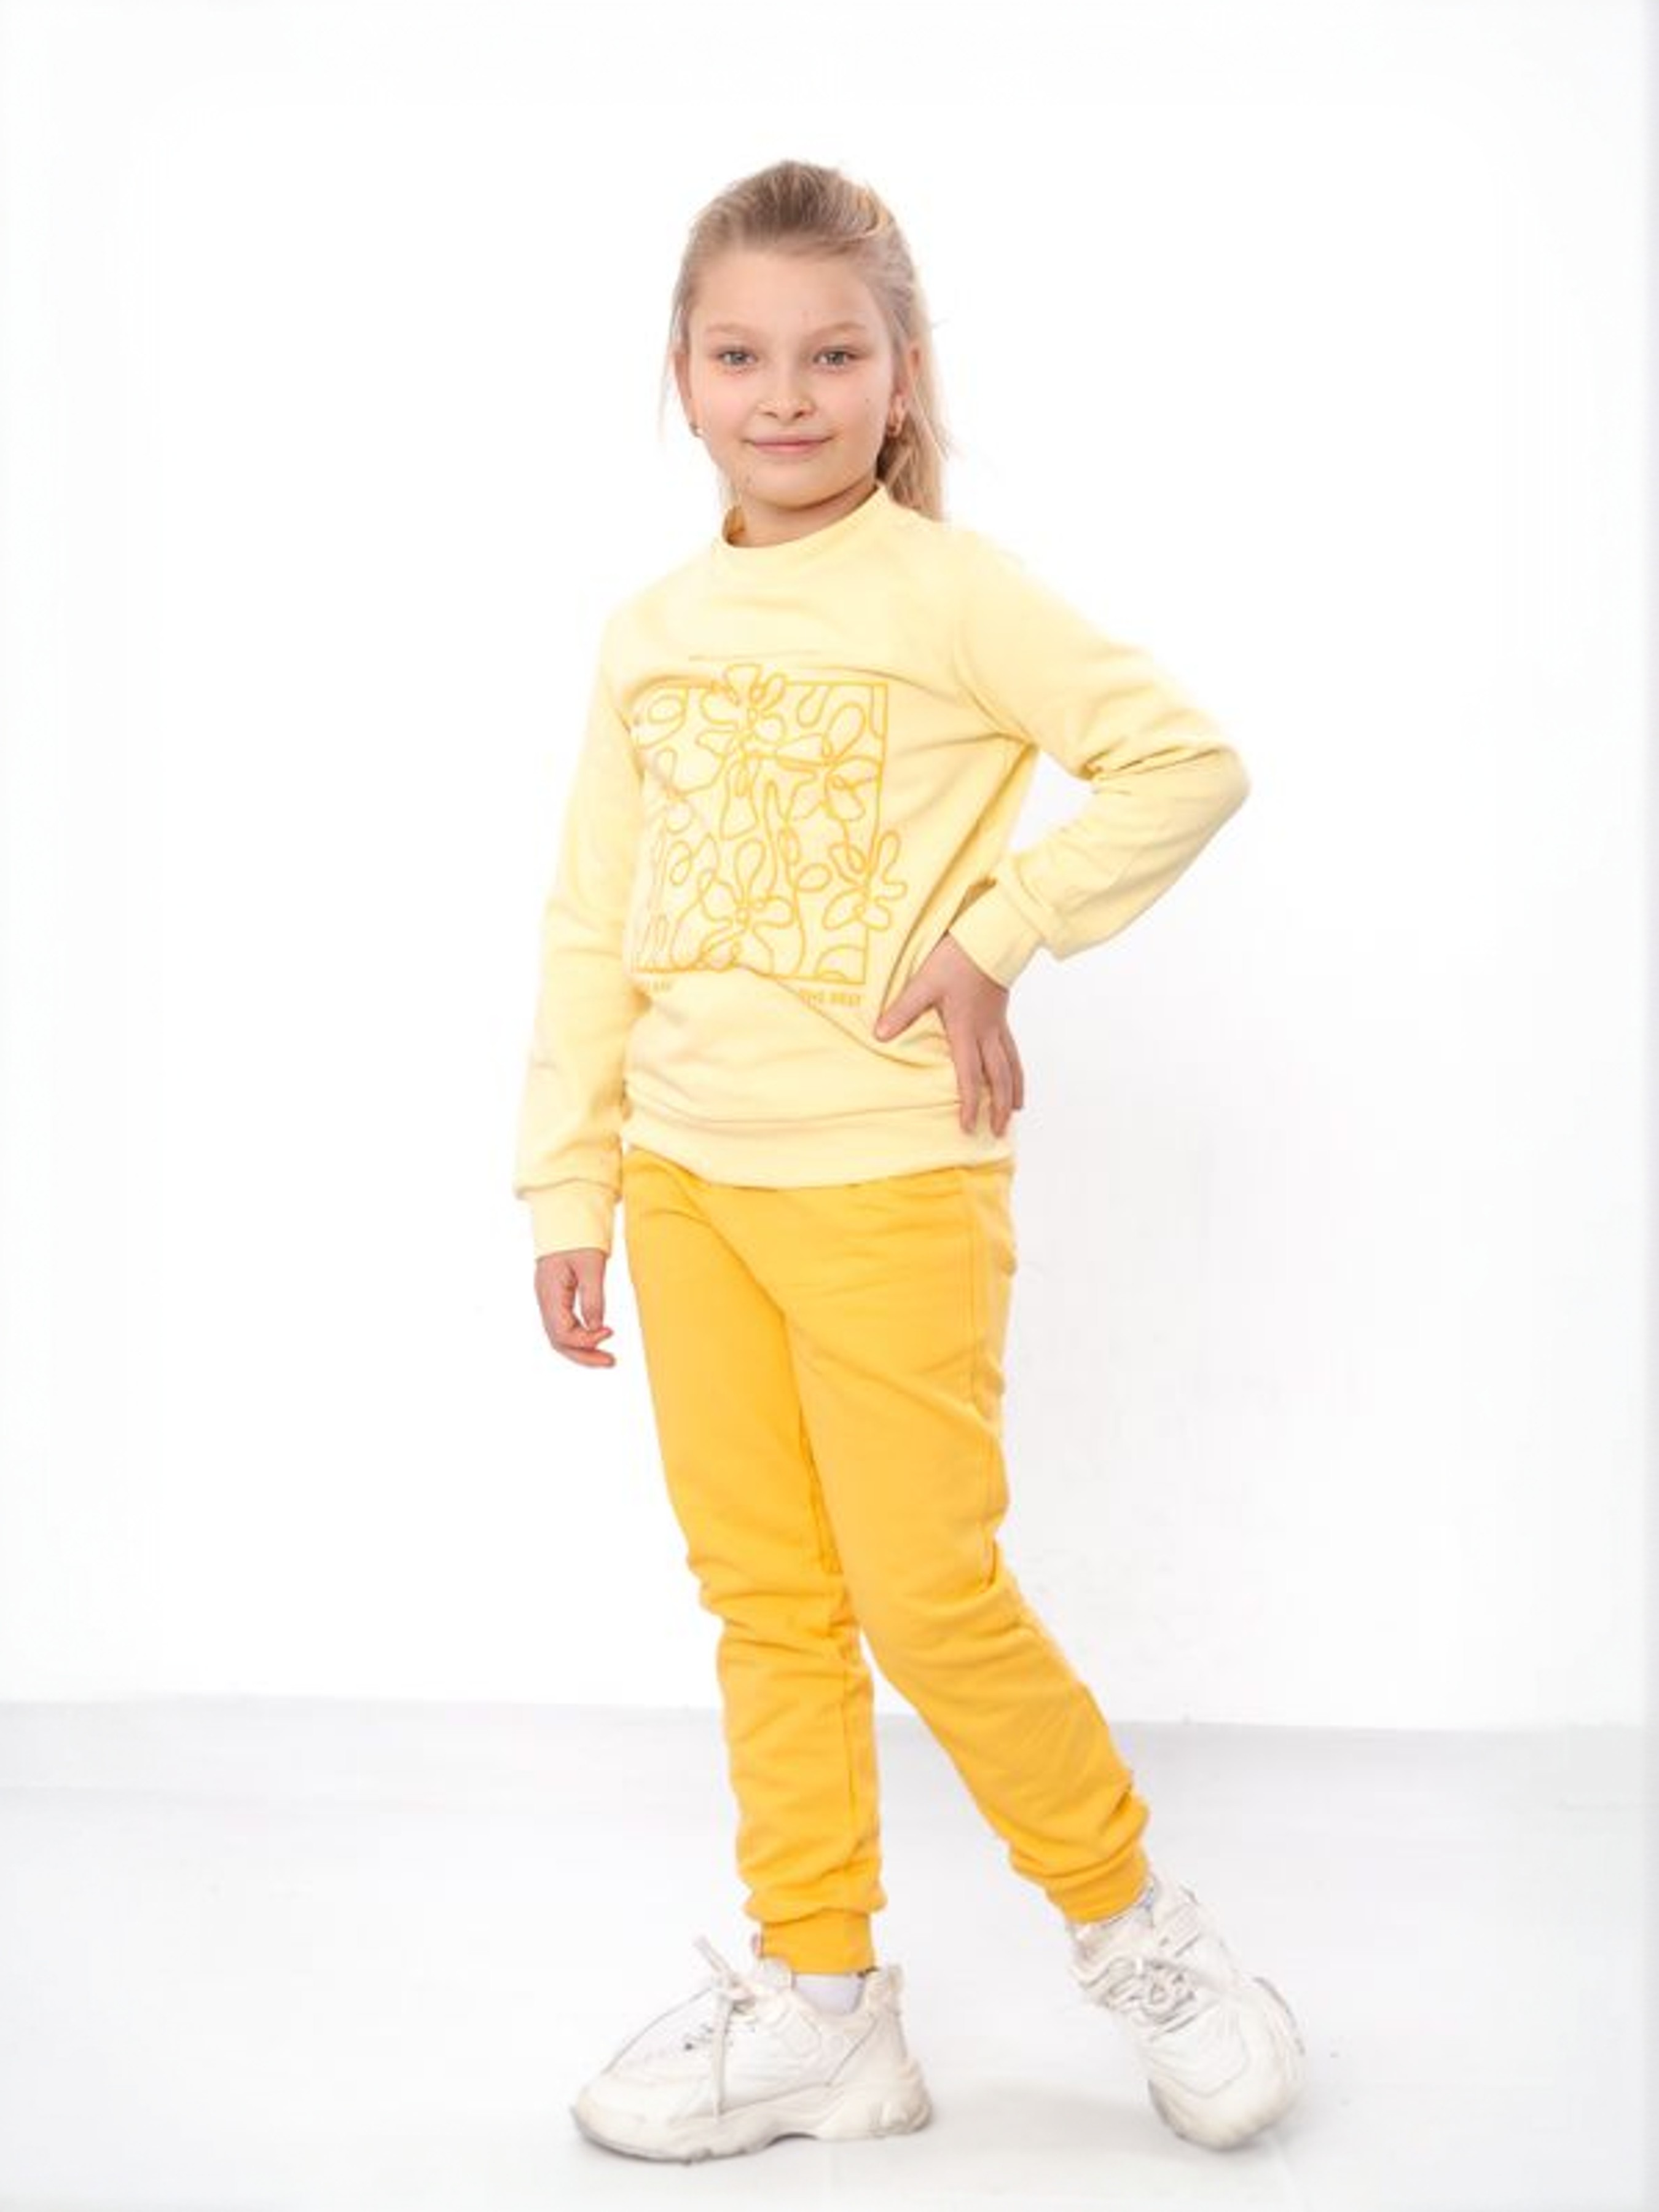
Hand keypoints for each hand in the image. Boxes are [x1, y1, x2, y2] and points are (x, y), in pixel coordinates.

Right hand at [535, 1247, 616, 1367]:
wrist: (566, 1216)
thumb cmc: (579, 1237)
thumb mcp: (591, 1265)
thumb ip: (593, 1298)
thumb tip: (596, 1328)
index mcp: (549, 1292)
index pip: (562, 1332)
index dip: (585, 1340)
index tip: (610, 1332)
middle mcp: (544, 1299)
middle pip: (558, 1340)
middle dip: (584, 1354)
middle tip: (610, 1362)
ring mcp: (547, 1299)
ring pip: (559, 1336)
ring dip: (582, 1348)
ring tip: (606, 1357)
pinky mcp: (555, 1297)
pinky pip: (562, 1325)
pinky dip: (578, 1336)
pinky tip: (595, 1338)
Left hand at [872, 932, 1025, 1135]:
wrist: (990, 939)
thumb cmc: (957, 960)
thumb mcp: (923, 984)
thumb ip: (903, 1010)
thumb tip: (880, 1035)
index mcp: (966, 1031)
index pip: (969, 1076)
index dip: (969, 1104)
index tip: (967, 1127)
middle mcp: (986, 1034)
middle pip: (998, 1079)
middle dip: (997, 1108)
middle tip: (996, 1133)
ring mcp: (997, 1026)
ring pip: (1011, 1066)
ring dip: (1012, 1092)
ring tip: (1015, 1112)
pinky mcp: (1002, 1016)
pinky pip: (1013, 1050)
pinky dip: (1017, 1068)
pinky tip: (1016, 1075)